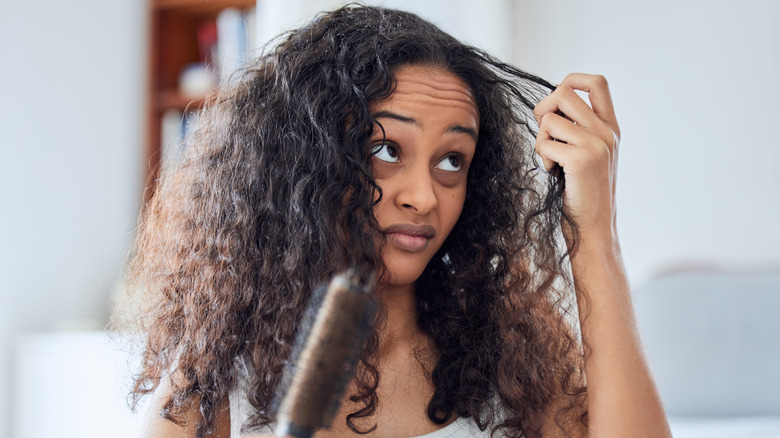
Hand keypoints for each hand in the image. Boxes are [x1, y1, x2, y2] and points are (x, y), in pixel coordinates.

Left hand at [533, 73, 620, 241]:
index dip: (571, 80)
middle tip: (546, 135)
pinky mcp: (581, 160)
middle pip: (564, 93)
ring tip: (552, 159)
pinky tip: (553, 172)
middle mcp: (607, 132)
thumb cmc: (582, 192)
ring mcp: (596, 145)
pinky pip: (544, 143)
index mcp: (611, 127)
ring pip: (549, 119)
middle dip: (544, 110)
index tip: (557, 101)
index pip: (596, 82)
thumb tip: (550, 102)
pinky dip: (542, 157)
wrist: (594, 227)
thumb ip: (577, 128)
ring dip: (541, 139)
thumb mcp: (587, 153)